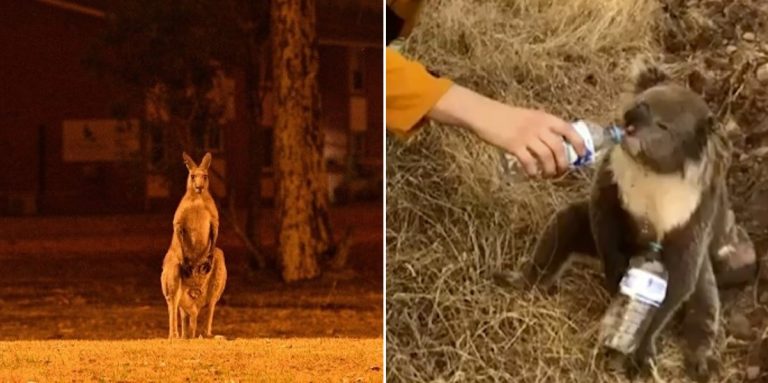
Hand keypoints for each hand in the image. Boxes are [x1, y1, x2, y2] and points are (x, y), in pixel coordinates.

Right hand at [428, 85, 586, 176]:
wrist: (485, 114)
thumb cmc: (507, 117)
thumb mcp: (530, 117)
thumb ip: (542, 127)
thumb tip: (556, 146)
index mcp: (545, 118)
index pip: (568, 130)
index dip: (578, 144)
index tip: (581, 155)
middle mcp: (539, 126)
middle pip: (559, 149)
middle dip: (563, 164)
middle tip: (560, 173)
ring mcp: (526, 136)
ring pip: (546, 157)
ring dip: (549, 171)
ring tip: (547, 176)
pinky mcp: (514, 145)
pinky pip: (529, 162)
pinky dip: (533, 172)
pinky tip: (532, 175)